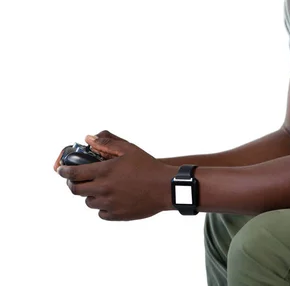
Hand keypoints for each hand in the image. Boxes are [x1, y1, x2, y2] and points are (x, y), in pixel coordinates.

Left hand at [56, 130, 175, 220]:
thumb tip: (88, 138)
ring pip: (88, 202)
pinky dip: (102, 206)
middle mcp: (104, 189)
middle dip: (73, 183)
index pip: (74, 173)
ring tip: (98, 187)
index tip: (60, 170)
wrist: (165, 187)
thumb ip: (107, 142)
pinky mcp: (117, 216)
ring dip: (89, 194)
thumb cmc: (147, 165)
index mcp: (104, 172)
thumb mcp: (128, 149)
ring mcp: (109, 204)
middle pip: (76, 190)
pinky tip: (110, 198)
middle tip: (76, 179)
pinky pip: (101, 213)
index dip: (64, 171)